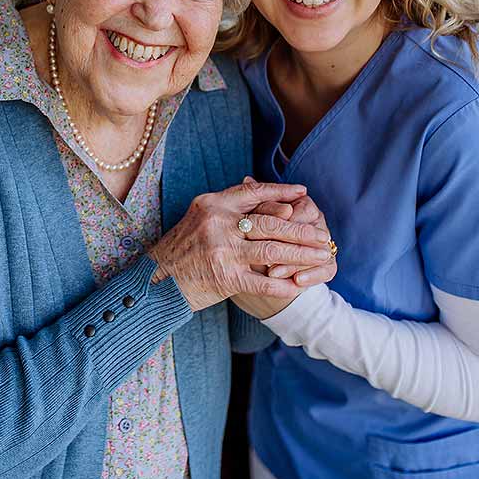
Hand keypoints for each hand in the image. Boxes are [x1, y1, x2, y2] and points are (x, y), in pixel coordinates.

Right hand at [147, 180, 333, 311]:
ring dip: (301, 254)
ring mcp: (222, 251)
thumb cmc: (180, 250)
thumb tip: (267, 199)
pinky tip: (299, 285)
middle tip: (322, 234)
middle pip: (271, 223)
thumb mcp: (199, 219)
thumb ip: (229, 208)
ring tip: (321, 256)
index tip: (302, 193)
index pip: (254, 192)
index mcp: (212, 204)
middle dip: (301, 229)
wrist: (156, 282)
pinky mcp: (225, 278)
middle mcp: (217, 224)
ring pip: (273, 250)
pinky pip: (263, 281)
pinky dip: (284, 284)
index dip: (281, 192)